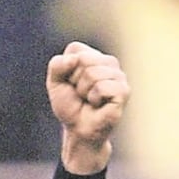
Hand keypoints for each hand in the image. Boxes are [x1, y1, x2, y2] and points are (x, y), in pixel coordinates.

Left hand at [46, 41, 129, 174]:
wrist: (78, 129)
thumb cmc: (70, 105)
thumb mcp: (54, 83)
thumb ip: (57, 65)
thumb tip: (74, 59)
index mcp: (93, 55)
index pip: (75, 49)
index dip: (66, 68)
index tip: (70, 82)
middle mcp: (109, 62)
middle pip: (83, 59)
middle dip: (74, 80)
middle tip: (80, 93)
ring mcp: (119, 76)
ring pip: (92, 73)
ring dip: (83, 91)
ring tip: (89, 99)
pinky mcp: (124, 90)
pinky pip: (101, 87)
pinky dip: (93, 99)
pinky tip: (98, 104)